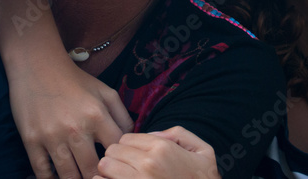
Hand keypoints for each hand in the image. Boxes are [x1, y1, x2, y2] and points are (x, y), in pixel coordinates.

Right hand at [10, 57, 132, 178]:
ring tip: (79, 178)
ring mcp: (52, 136)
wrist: (37, 65)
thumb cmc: (75, 80)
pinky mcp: (31, 140)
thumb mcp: (105, 91)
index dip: (119, 163)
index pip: (115, 153)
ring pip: (68, 176)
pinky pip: (42, 172)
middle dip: (97, 178)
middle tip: (99, 177)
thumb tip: (133, 141)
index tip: (117, 167)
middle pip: (92, 170)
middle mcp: (75, 128)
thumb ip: (123, 116)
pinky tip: (56, 178)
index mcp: (97, 116)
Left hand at [94, 126, 218, 178]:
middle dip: (117, 158)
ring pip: (104, 166)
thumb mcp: (203, 152)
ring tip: (121, 177)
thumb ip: (179, 134)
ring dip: (109, 172)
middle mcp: (147, 164)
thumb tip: (153, 134)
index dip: (129, 147)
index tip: (135, 157)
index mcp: (162, 148)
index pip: (125, 138)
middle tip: (127, 168)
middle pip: (112, 150)